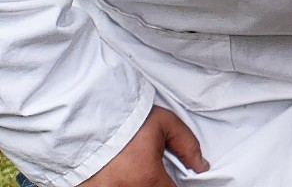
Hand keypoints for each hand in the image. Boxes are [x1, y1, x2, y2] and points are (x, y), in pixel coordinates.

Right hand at [79, 106, 207, 186]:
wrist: (89, 114)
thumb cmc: (124, 118)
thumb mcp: (166, 123)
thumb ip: (188, 146)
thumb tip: (200, 165)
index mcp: (147, 178)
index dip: (174, 184)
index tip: (170, 176)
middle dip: (154, 181)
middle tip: (147, 167)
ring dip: (133, 181)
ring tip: (131, 168)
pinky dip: (114, 182)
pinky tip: (115, 172)